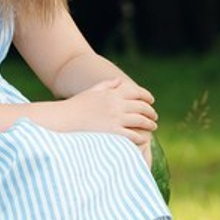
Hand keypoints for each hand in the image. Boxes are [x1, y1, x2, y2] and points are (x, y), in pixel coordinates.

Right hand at [31, 77, 156, 146]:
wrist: (64, 119)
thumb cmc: (75, 106)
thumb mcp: (92, 91)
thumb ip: (107, 85)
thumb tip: (119, 81)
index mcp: (112, 93)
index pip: (136, 92)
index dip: (146, 96)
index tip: (151, 100)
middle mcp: (116, 104)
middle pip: (141, 106)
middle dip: (150, 111)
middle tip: (154, 116)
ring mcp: (115, 118)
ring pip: (140, 120)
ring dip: (149, 124)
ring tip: (153, 126)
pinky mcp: (113, 132)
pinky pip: (132, 134)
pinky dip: (140, 136)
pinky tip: (143, 139)